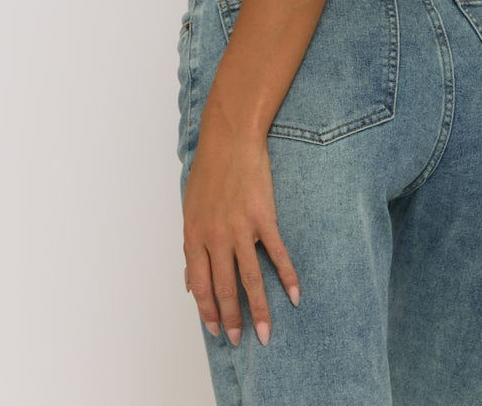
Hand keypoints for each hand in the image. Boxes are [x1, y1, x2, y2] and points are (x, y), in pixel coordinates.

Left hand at [182, 112, 299, 345]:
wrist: (230, 140)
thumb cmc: (208, 172)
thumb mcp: (190, 209)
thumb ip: (190, 246)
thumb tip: (188, 280)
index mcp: (194, 236)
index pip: (199, 285)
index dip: (206, 310)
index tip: (214, 329)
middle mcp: (216, 237)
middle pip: (224, 288)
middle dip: (231, 320)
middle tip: (238, 341)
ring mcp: (241, 228)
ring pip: (250, 279)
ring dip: (259, 310)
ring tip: (266, 333)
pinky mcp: (263, 218)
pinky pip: (277, 254)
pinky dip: (287, 276)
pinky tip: (294, 296)